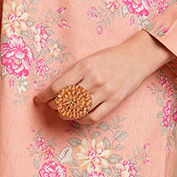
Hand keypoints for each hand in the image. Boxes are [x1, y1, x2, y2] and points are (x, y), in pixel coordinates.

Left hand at [35, 30, 170, 123]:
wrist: (137, 57)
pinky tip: (78, 116)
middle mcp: (94, 79)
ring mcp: (105, 92)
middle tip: (52, 105)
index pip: (57, 87)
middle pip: (65, 101)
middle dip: (54, 105)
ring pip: (78, 111)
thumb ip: (74, 73)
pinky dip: (82, 119)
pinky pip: (93, 117)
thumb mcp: (89, 59)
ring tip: (63, 112)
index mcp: (84, 66)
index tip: (39, 99)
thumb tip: (55, 90)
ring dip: (66, 114)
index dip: (45, 96)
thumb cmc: (111, 57)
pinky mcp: (114, 101)